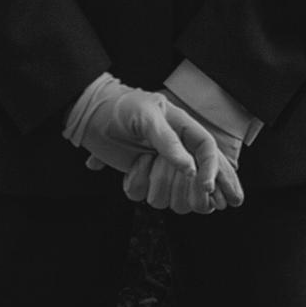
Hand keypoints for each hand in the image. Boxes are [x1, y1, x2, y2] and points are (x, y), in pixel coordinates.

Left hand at [69, 79, 238, 212]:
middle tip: (179, 181)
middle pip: (201, 186)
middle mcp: (178, 154)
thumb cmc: (122, 107)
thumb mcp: (147, 116)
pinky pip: (146, 196)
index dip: (215, 173)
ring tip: (145, 159)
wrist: (90, 114)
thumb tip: (191, 169)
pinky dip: (137, 184)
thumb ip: (169, 142)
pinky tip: (132, 167)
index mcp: (186, 132)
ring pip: (174, 199)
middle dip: (191, 189)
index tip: (206, 187)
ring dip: (158, 185)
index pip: (210, 155)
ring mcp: (161, 170)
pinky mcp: (142, 180)